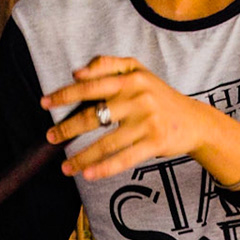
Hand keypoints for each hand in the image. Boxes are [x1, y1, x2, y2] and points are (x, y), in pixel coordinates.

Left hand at [44, 56, 239, 184]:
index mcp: (131, 78)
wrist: (194, 121)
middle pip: (94, 115)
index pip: (91, 86)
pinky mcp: (155, 142)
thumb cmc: (158, 96)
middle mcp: (139, 97)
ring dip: (81, 156)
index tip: (44, 103)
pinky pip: (123, 158)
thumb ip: (109, 65)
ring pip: (106, 142)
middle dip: (67, 128)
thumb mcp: (138, 72)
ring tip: (65, 167)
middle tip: (50, 138)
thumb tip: (78, 72)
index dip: (65, 94)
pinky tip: (87, 174)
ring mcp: (147, 121)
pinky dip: (103, 168)